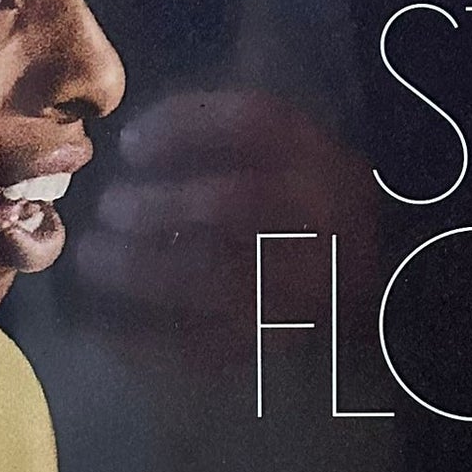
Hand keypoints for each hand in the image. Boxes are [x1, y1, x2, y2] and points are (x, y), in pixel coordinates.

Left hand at [73, 86, 375, 355]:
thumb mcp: (291, 152)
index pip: (256, 125)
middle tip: (108, 207)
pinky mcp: (283, 343)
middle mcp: (323, 216)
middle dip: (157, 205)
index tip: (130, 143)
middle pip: (234, 203)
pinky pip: (211, 347)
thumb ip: (228, 132)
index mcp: (322, 157)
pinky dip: (151, 342)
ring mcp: (305, 286)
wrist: (378, 284)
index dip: (183, 127)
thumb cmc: (307, 206)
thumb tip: (135, 135)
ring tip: (93, 258)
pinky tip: (106, 329)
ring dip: (141, 270)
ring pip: (218, 279)